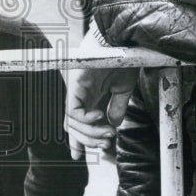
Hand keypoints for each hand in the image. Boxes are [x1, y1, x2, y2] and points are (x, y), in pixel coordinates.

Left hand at [65, 27, 137, 159]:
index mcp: (90, 95)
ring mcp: (76, 90)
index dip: (78, 140)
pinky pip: (73, 111)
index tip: (80, 156)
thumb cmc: (123, 57)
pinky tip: (99, 118)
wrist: (122, 38)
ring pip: (71, 122)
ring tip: (107, 135)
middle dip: (86, 141)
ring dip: (89, 133)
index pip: (78, 122)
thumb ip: (117, 106)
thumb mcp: (123, 87)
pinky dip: (85, 120)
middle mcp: (79, 95)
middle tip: (105, 146)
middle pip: (72, 127)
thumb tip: (114, 124)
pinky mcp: (75, 84)